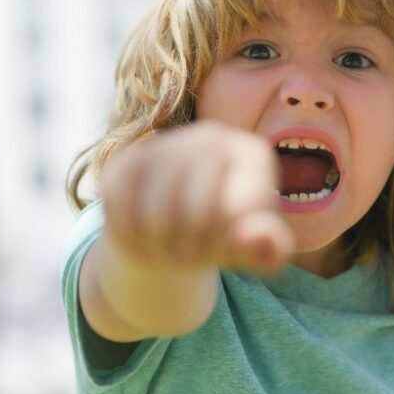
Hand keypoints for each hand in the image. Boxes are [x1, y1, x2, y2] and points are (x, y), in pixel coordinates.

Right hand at [100, 121, 292, 272]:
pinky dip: (131, 234)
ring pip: (155, 210)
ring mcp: (168, 143)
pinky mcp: (128, 159)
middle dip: (193, 245)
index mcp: (252, 154)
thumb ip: (271, 250)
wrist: (182, 232)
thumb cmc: (229, 238)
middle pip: (196, 208)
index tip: (228, 247)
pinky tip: (145, 237)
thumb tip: (251, 235)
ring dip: (161, 245)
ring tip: (170, 251)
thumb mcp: (257, 251)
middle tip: (192, 257)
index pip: (237, 207)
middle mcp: (212, 136)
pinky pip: (121, 206)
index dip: (227, 240)